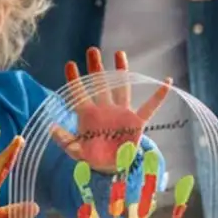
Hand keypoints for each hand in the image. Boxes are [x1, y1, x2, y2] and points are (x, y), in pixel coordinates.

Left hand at [52, 47, 170, 170]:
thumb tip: (50, 127)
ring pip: (121, 88)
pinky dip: (159, 96)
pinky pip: (150, 107)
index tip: (70, 64)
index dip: (75, 80)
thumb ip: (64, 140)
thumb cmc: (92, 156)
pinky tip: (166, 82)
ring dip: (121, 71)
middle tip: (92, 50)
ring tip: (119, 53)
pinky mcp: (137, 122)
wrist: (112, 168)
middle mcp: (105, 109)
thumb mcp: (76, 150)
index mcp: (89, 115)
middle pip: (100, 84)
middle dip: (96, 67)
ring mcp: (122, 113)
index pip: (80, 93)